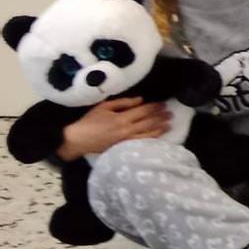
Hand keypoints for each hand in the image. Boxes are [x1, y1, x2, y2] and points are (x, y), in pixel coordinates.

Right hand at [54, 96, 171, 160]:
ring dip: (159, 128)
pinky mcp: (123, 148)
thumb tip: (140, 100)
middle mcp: (126, 130)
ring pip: (147, 134)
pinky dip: (151, 139)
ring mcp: (125, 140)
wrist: (77, 140)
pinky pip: (140, 143)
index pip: (143, 111)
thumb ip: (124, 103)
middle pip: (148, 122)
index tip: (163, 104)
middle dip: (160, 117)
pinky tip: (158, 136)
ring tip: (169, 124)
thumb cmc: (89, 121)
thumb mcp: (104, 107)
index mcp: (121, 118)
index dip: (154, 107)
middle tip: (170, 113)